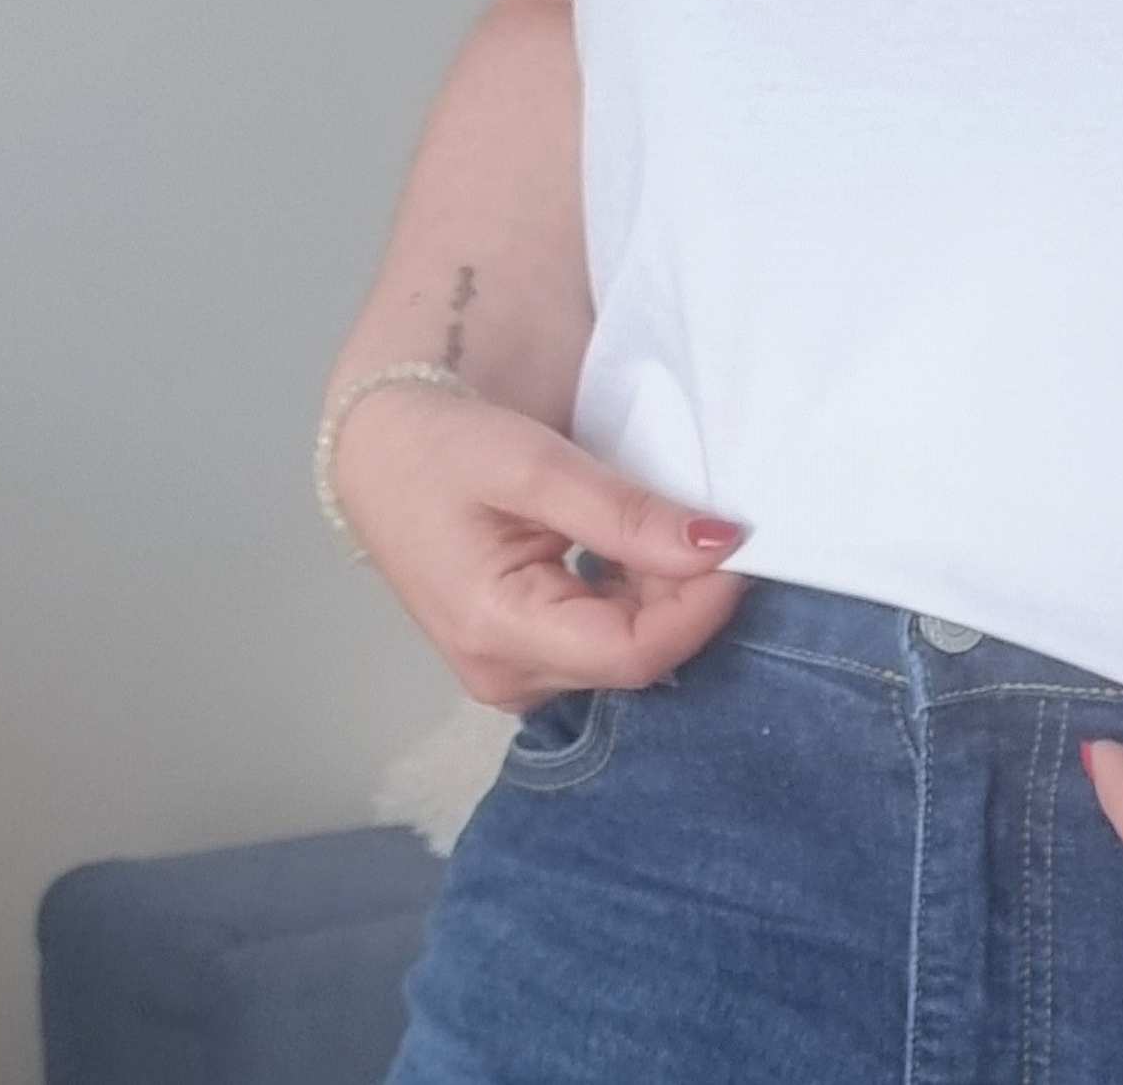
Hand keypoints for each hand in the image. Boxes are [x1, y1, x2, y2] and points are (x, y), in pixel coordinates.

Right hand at [331, 382, 751, 710]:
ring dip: (663, 597)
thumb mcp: (535, 464)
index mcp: (498, 632)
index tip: (740, 547)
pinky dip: (637, 598)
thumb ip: (624, 513)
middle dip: (685, 597)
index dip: (698, 608)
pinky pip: (601, 641)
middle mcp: (505, 674)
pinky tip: (645, 552)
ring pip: (624, 653)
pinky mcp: (521, 654)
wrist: (382, 446)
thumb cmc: (445, 447)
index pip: (632, 653)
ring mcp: (512, 672)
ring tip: (677, 529)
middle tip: (714, 525)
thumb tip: (717, 545)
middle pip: (632, 657)